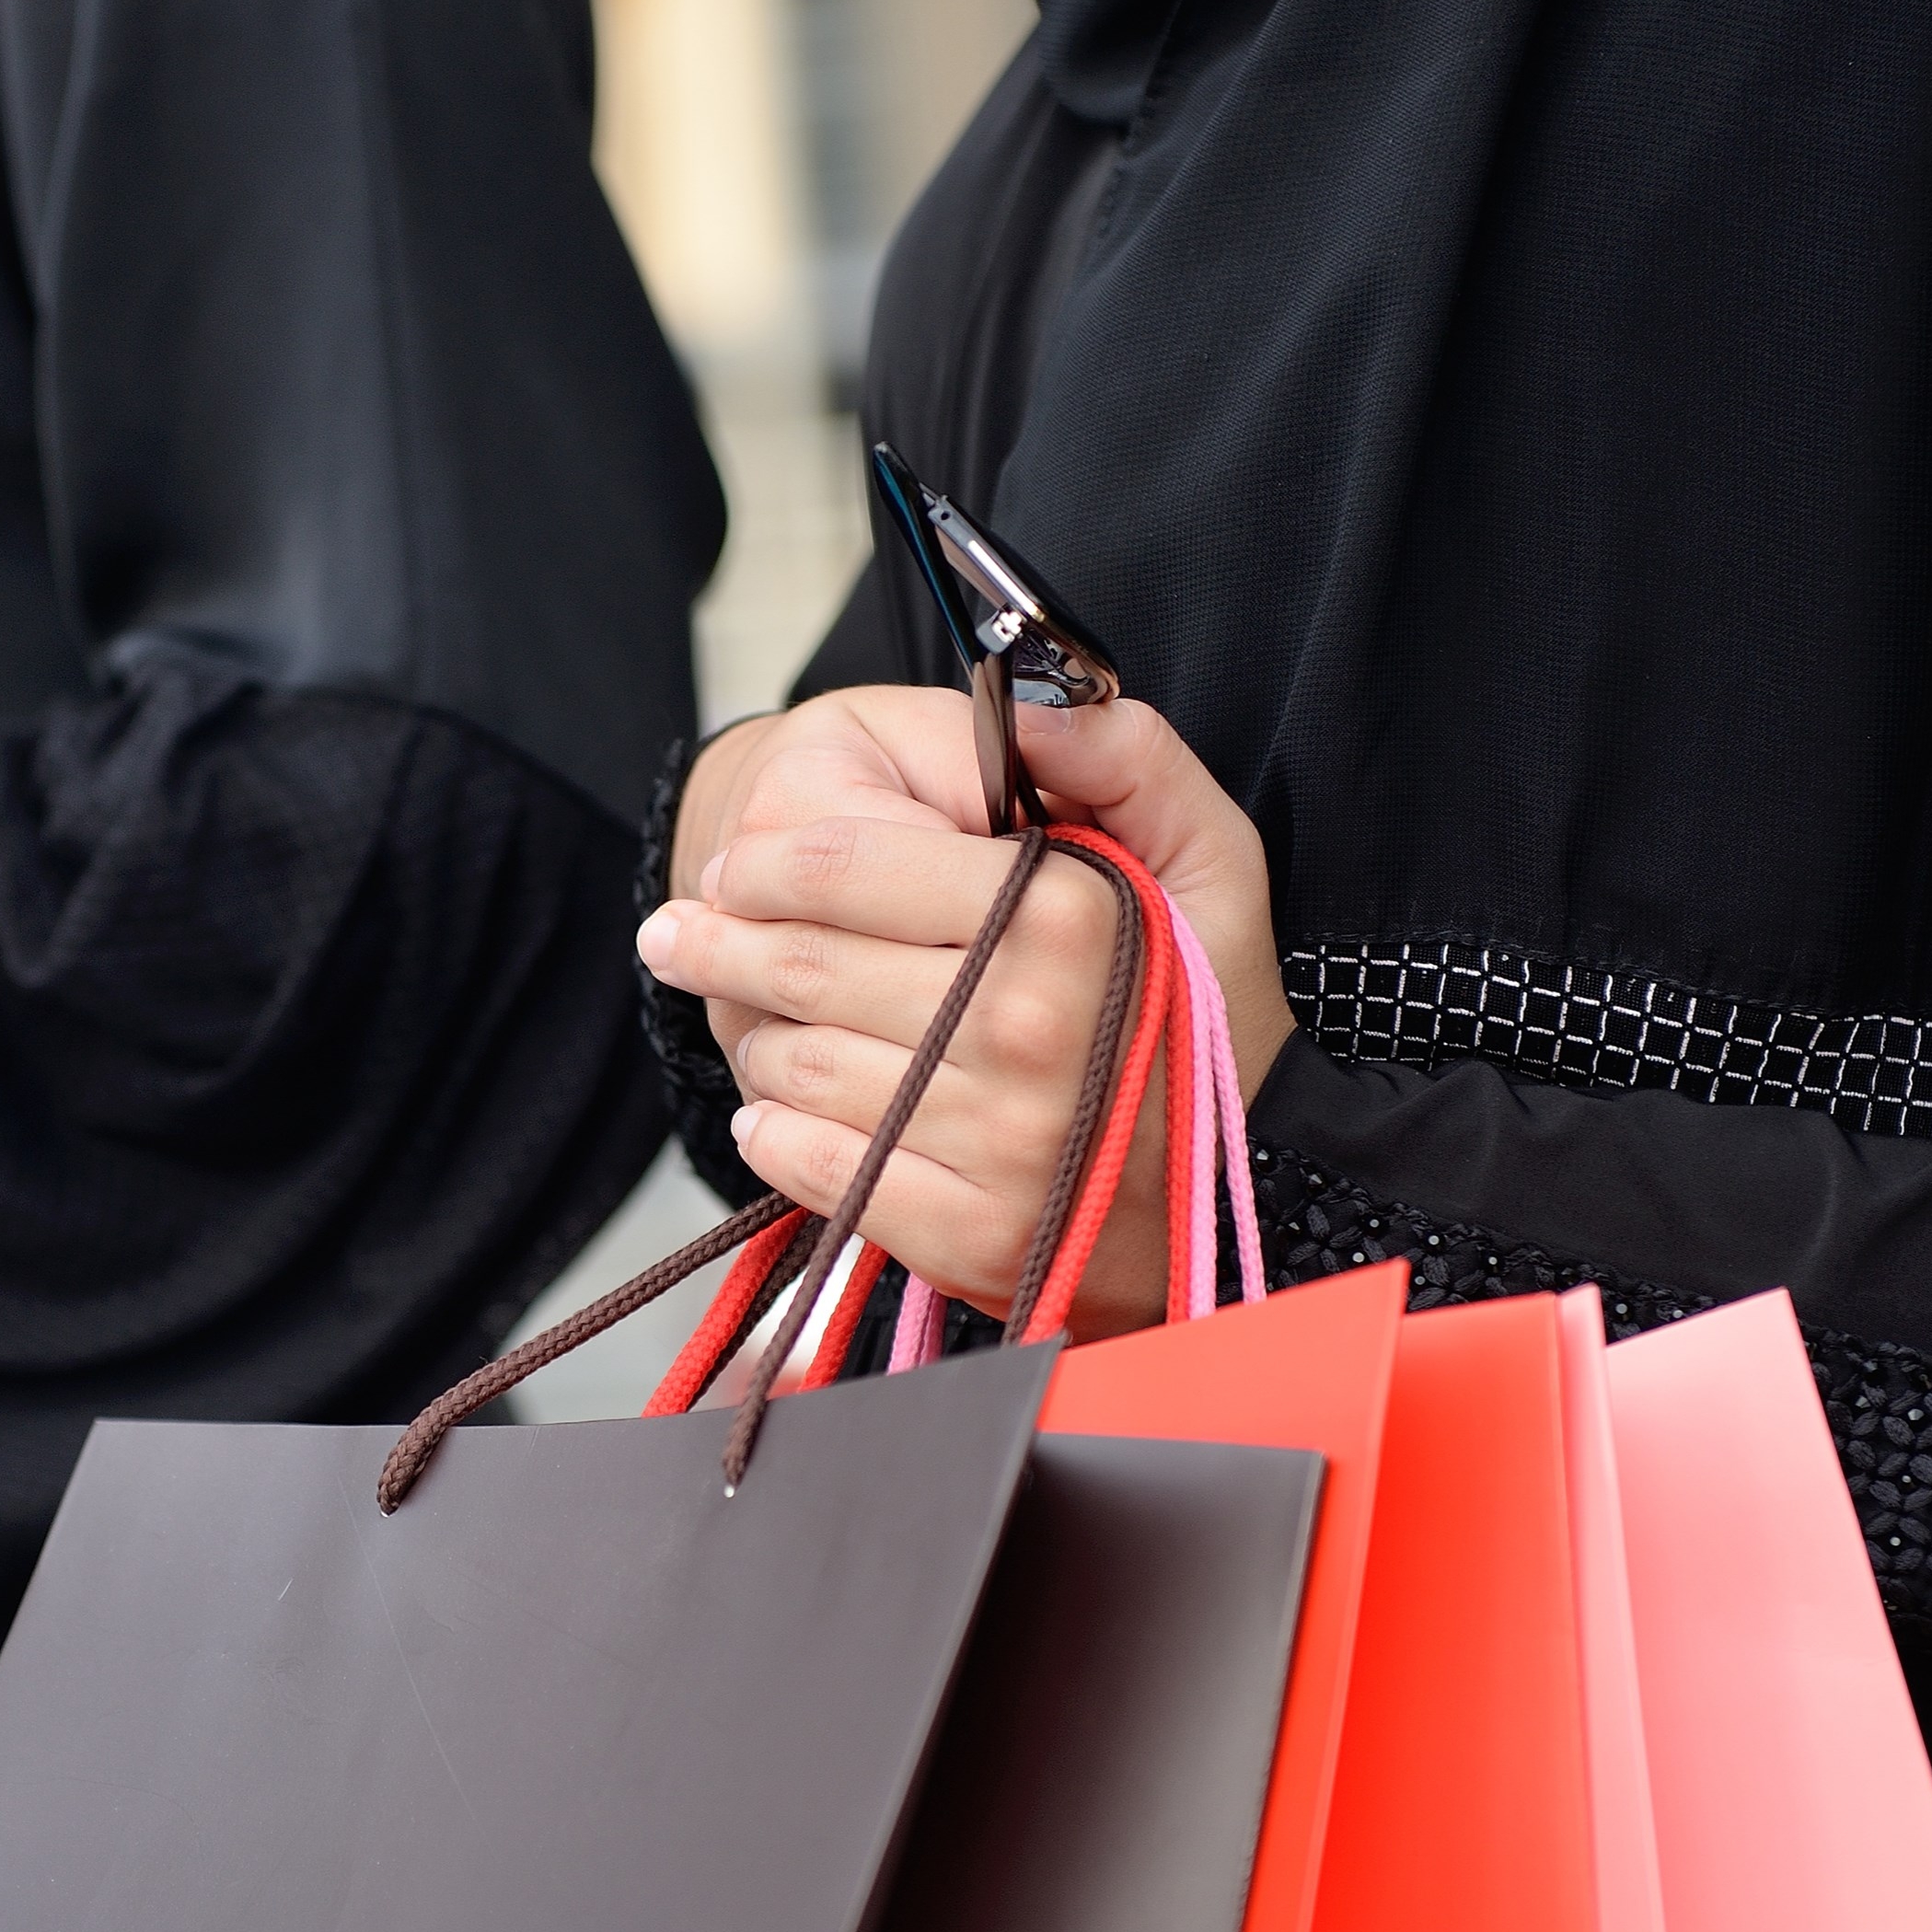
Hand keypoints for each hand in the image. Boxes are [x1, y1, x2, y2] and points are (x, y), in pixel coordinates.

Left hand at [640, 686, 1295, 1334]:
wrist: (1255, 1191)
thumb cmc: (1210, 1009)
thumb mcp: (1210, 856)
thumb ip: (1123, 756)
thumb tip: (1028, 701)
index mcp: (1066, 918)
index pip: (843, 868)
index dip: (763, 865)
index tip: (731, 868)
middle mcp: (1024, 1028)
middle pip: (800, 967)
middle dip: (717, 944)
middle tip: (675, 934)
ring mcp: (995, 1140)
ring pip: (796, 1065)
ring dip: (756, 1038)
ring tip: (754, 1020)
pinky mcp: (968, 1230)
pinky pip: (816, 1164)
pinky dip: (781, 1132)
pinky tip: (790, 1105)